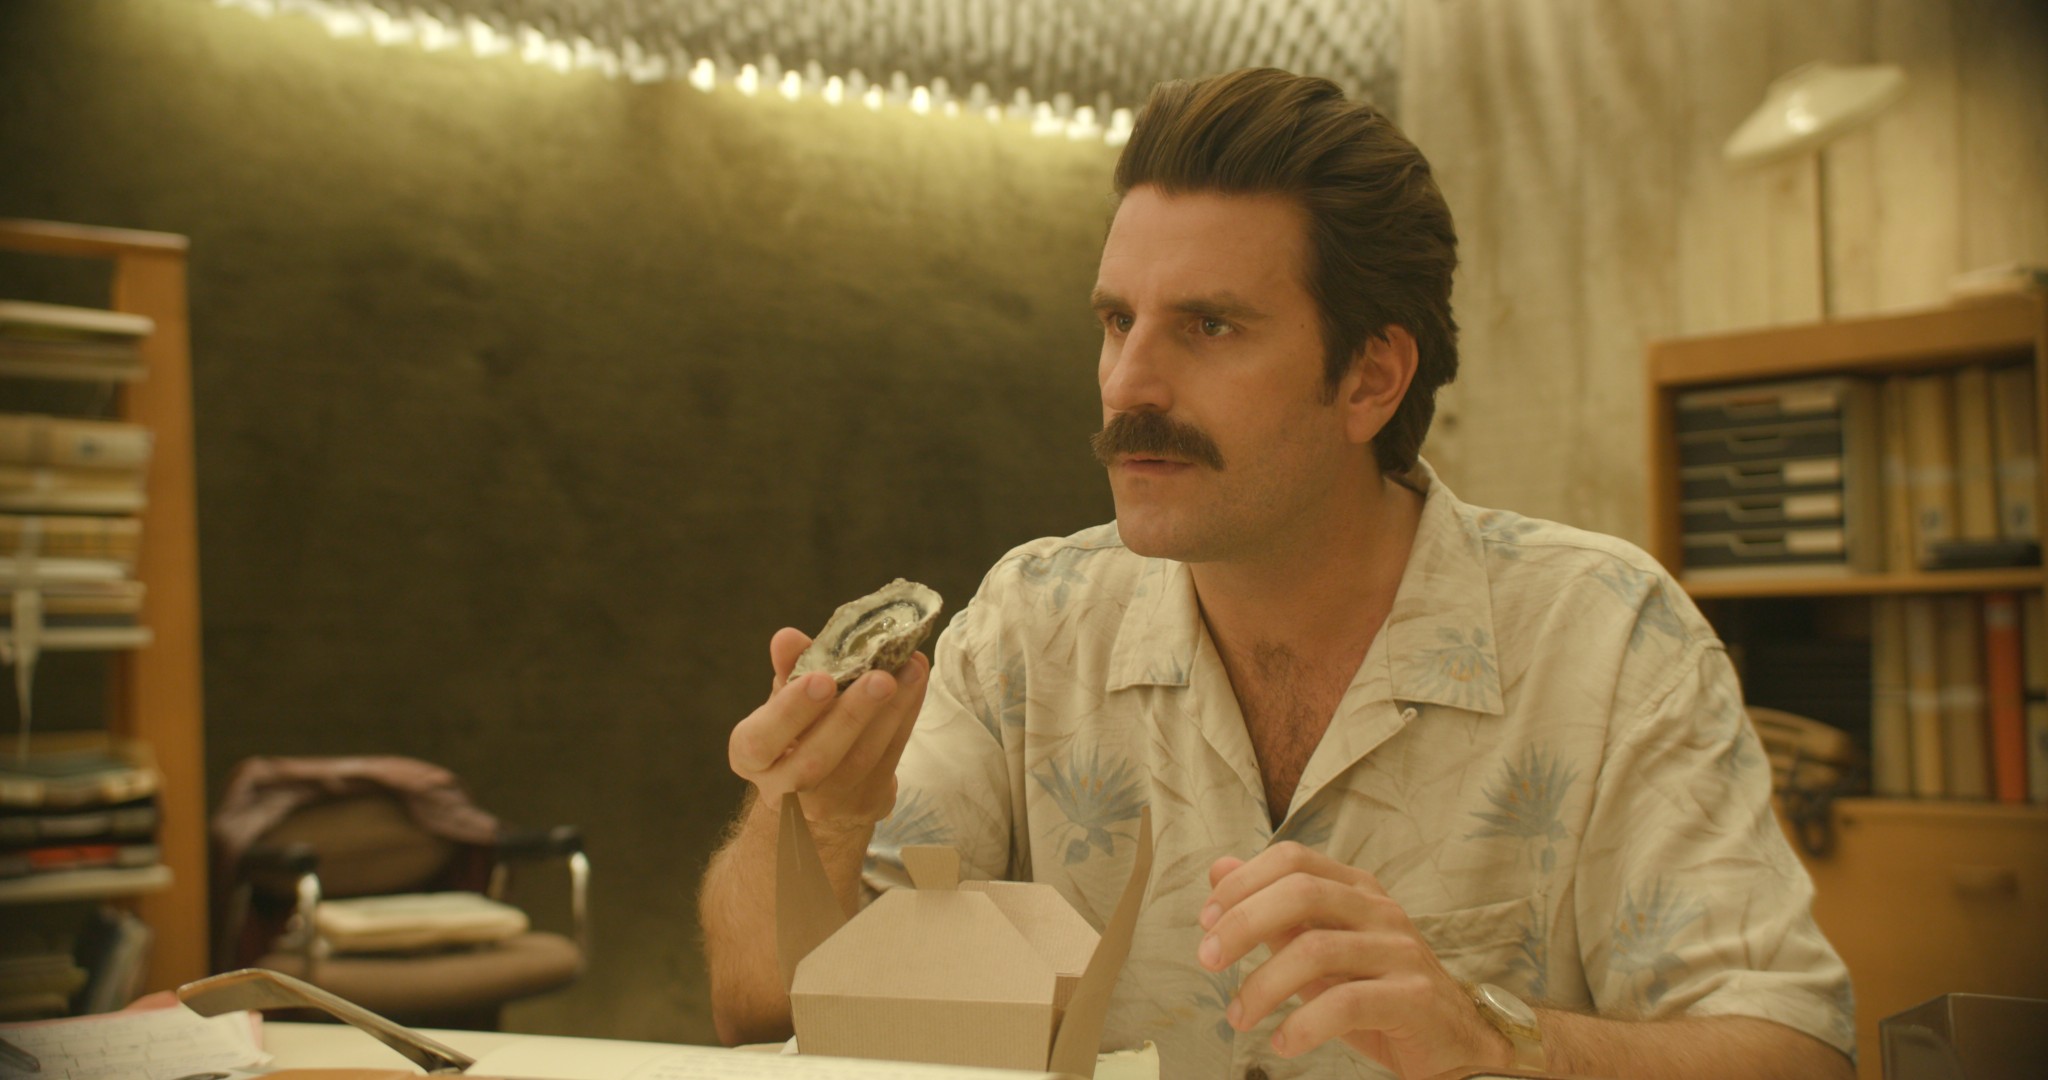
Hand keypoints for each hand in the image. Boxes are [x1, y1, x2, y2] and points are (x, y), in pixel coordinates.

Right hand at [726, 627, 930, 830]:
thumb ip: (788, 668)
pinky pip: (889, 760)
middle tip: (880, 677)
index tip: (821, 678)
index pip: (761, 740)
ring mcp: (825, 805)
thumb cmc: (798, 730)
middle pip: (815, 759)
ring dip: (891, 712)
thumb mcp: (785, 698)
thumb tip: (788, 638)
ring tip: (910, 671)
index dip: (791, 711)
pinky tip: (915, 685)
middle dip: (851, 715)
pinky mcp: (865, 805)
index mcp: (751, 757)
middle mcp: (781, 789)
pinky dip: (905, 719)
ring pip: (860, 761)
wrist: (820, 786)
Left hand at [1198, 842, 1512, 1077]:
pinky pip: (1347, 1003)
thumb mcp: (1319, 948)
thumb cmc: (1376, 992)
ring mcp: (1400, 951)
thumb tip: (1218, 867)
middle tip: (1207, 961)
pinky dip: (1304, 1024)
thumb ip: (1274, 911)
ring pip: (1317, 949)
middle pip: (1301, 893)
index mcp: (1356, 889)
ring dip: (1263, 985)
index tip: (1206, 920)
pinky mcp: (1412, 997)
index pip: (1293, 860)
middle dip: (1243, 923)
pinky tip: (1282, 1043)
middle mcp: (1380, 910)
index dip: (1242, 883)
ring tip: (1238, 1017)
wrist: (1452, 1043)